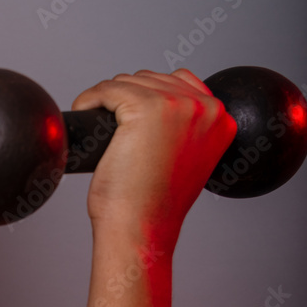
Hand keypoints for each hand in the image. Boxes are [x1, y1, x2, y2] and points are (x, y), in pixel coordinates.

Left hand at [71, 68, 237, 251]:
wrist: (140, 228)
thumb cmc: (154, 204)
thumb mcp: (186, 160)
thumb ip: (186, 129)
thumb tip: (162, 103)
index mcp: (222, 120)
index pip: (182, 82)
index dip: (150, 97)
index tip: (131, 118)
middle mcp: (206, 108)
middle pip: (152, 79)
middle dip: (127, 98)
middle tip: (113, 130)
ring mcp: (177, 105)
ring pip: (128, 82)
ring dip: (108, 99)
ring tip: (101, 127)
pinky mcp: (144, 108)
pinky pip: (107, 89)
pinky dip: (90, 99)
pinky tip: (85, 113)